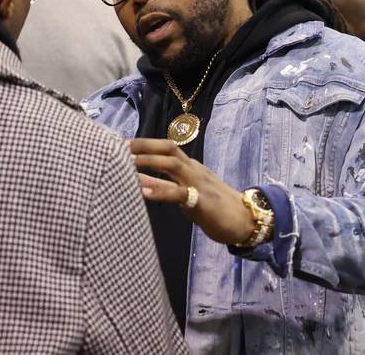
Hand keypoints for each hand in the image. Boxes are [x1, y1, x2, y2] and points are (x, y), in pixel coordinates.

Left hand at [130, 138, 254, 244]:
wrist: (245, 220)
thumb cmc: (215, 207)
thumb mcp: (189, 192)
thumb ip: (169, 185)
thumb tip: (143, 182)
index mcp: (191, 167)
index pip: (167, 147)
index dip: (145, 143)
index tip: (123, 143)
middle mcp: (194, 170)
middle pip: (168, 149)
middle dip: (144, 146)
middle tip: (119, 148)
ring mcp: (199, 184)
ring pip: (172, 165)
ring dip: (149, 163)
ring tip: (127, 164)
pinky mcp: (202, 202)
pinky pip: (179, 193)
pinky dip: (160, 191)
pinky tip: (143, 191)